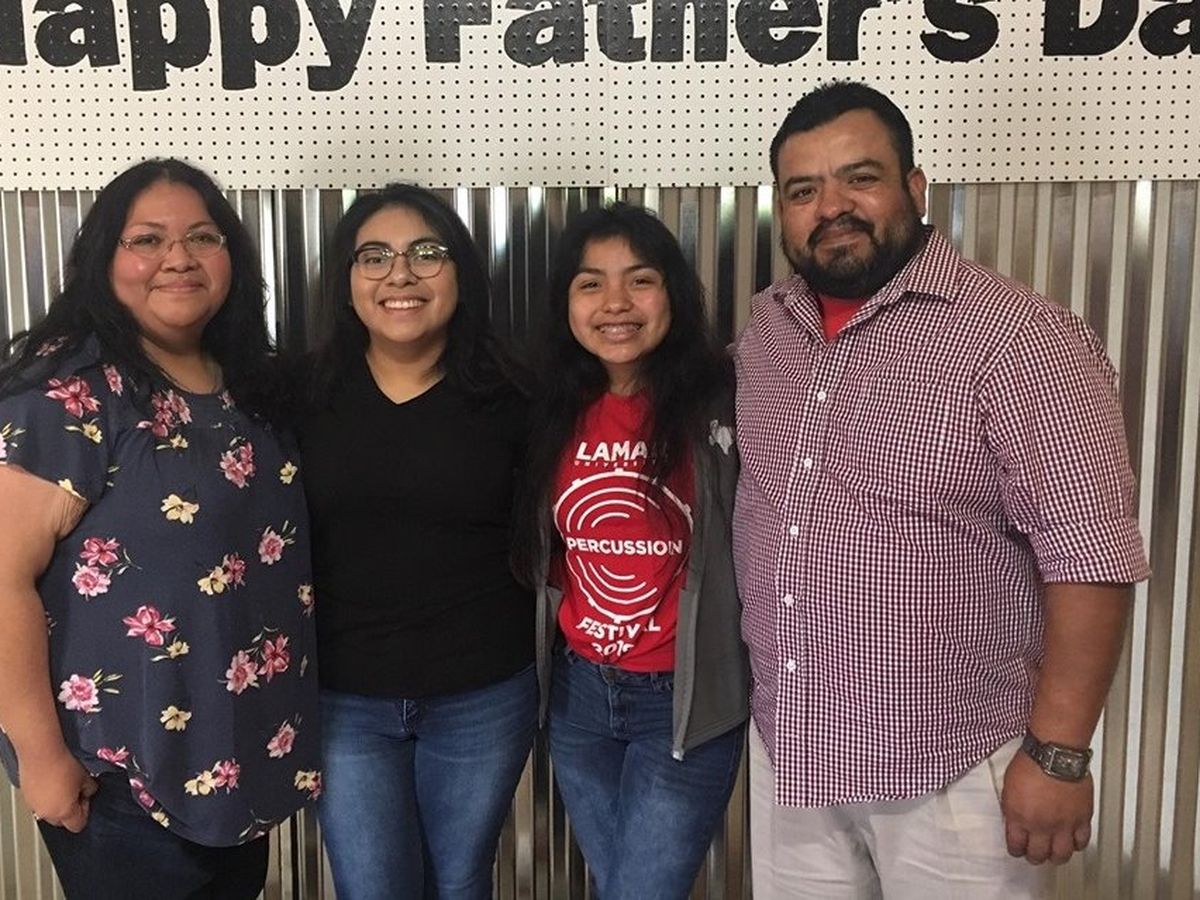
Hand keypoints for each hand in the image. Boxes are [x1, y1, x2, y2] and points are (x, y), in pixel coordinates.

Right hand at [18, 748, 97, 831]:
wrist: (42, 754)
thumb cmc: (64, 766)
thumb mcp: (85, 778)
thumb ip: (90, 789)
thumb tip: (88, 792)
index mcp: (64, 813)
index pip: (78, 825)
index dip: (85, 811)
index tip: (85, 797)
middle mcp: (47, 814)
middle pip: (62, 821)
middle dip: (70, 809)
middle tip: (75, 792)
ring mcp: (34, 806)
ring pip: (49, 812)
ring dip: (57, 804)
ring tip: (62, 785)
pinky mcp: (26, 797)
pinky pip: (39, 803)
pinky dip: (46, 797)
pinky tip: (51, 781)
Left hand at [1000, 748, 1092, 864]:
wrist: (1055, 753)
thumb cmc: (1031, 762)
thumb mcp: (1008, 786)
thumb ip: (1011, 807)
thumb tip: (1013, 818)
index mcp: (1019, 816)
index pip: (1015, 846)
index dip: (1016, 849)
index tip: (1017, 849)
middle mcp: (1040, 825)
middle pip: (1038, 855)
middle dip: (1034, 857)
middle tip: (1035, 854)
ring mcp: (1062, 824)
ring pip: (1061, 855)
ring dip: (1056, 856)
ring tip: (1054, 853)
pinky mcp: (1081, 819)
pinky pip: (1081, 842)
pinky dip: (1077, 844)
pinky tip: (1073, 841)